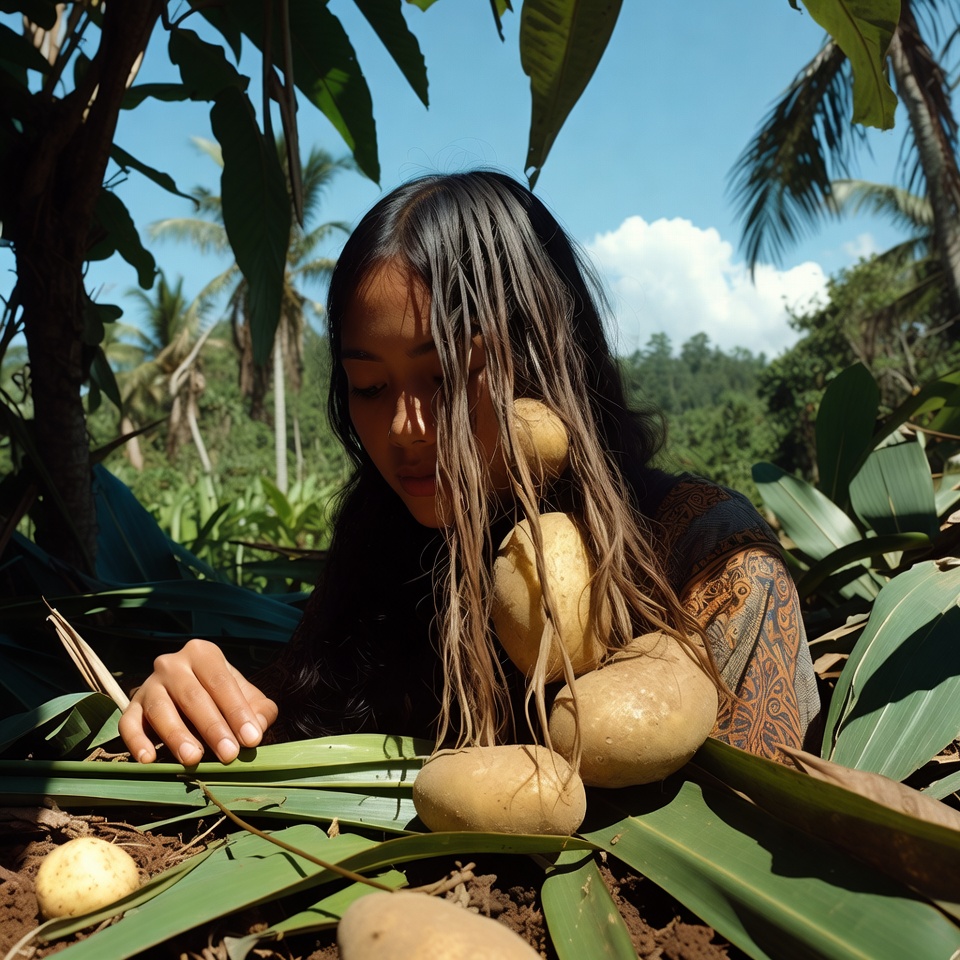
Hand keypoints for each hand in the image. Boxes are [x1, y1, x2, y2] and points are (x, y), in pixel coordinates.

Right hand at [118, 638, 277, 765]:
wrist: (190, 692)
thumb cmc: (222, 696)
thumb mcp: (247, 697)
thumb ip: (260, 711)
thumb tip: (258, 729)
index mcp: (203, 654)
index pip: (222, 682)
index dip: (238, 711)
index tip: (251, 739)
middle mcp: (173, 664)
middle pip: (192, 696)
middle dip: (212, 727)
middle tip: (228, 755)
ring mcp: (149, 684)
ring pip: (160, 709)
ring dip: (177, 735)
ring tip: (193, 759)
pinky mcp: (132, 706)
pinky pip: (128, 723)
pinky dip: (136, 742)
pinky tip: (149, 760)